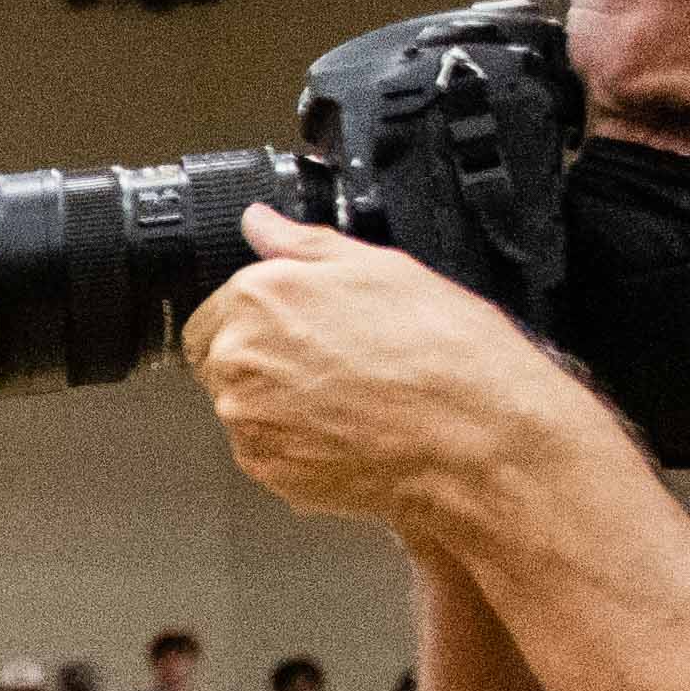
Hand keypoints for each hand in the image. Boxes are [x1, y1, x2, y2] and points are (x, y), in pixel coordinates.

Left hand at [189, 207, 636, 538]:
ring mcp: (246, 418)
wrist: (476, 433)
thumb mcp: (382, 268)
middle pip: (219, 361)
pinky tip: (346, 429)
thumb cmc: (442, 350)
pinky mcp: (263, 467)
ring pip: (240, 406)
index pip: (214, 312)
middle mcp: (238, 358)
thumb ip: (304, 245)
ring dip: (277, 402)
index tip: (294, 330)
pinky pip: (262, 449)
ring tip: (347, 397)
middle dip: (260, 360)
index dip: (255, 321)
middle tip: (328, 364)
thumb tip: (260, 223)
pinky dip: (293, 442)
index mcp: (259, 298)